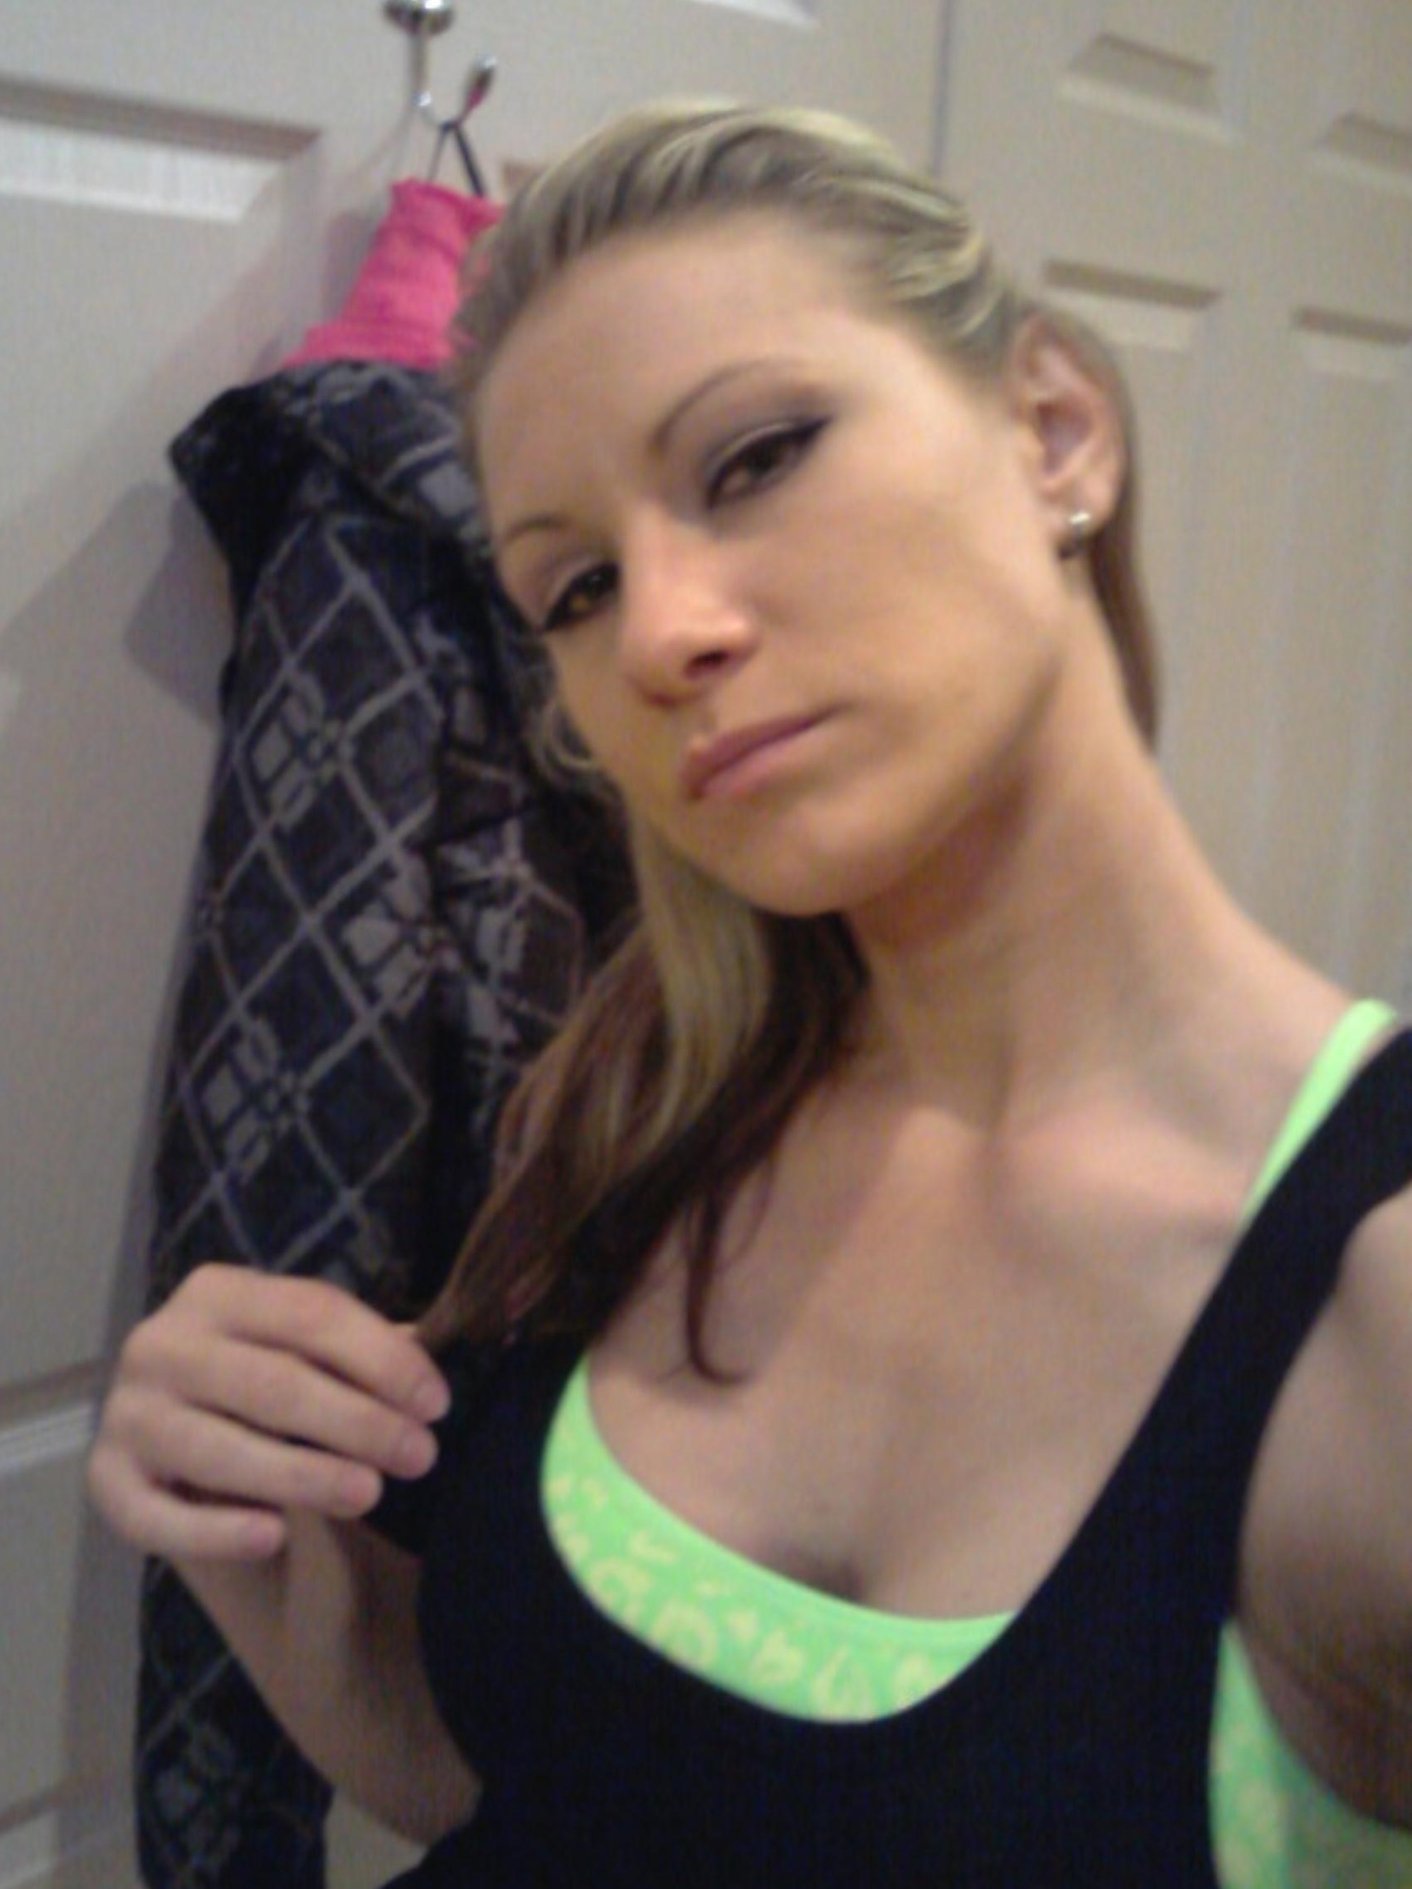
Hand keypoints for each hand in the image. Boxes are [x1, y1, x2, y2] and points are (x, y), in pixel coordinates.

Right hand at [87, 1264, 449, 1561]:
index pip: (310, 1314)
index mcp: (217, 1293)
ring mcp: (127, 1414)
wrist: (179, 1443)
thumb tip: (437, 1360)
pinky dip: (215, 1530)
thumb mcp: (310, 1351)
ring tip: (369, 1493)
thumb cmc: (266, 1384)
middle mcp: (160, 1343)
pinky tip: (273, 1537)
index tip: (436, 1404)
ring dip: (302, 1475)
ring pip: (220, 1449)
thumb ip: (365, 1349)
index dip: (381, 1359)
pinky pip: (158, 1516)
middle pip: (272, 1383)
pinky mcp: (105, 1484)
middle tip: (420, 1456)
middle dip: (356, 1422)